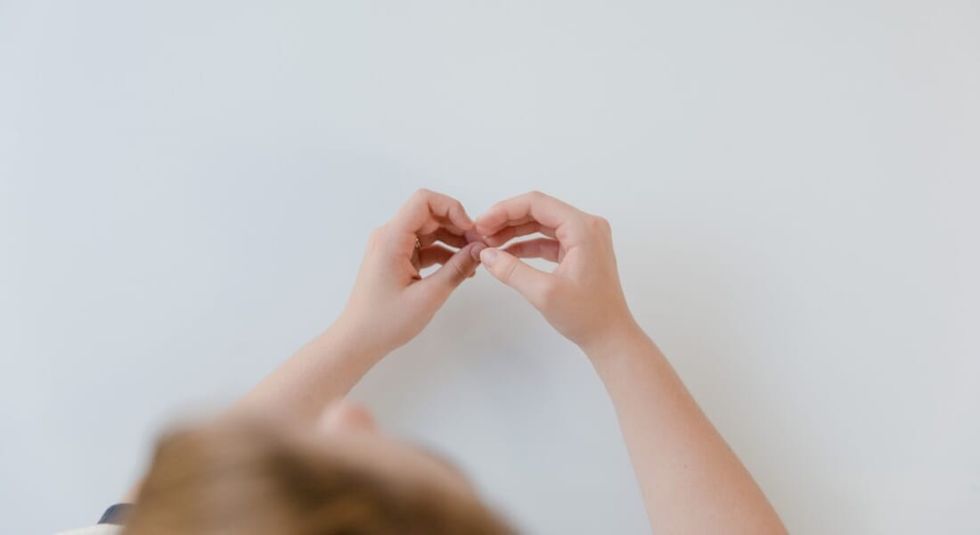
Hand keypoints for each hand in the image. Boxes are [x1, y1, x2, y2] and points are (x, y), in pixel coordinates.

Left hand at [336, 189, 485, 354]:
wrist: (358, 340)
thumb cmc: (385, 321)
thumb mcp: (428, 296)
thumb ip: (457, 269)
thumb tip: (480, 250)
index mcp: (391, 238)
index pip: (424, 201)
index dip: (452, 208)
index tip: (471, 231)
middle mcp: (389, 236)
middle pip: (429, 214)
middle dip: (457, 225)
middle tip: (479, 247)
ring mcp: (392, 247)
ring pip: (429, 230)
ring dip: (453, 240)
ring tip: (474, 259)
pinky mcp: (396, 258)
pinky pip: (424, 246)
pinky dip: (444, 252)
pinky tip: (461, 268)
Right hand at [475, 191, 636, 351]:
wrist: (611, 337)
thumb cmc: (587, 316)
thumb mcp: (544, 293)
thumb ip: (512, 270)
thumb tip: (486, 254)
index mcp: (583, 228)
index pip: (536, 203)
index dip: (504, 210)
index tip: (481, 224)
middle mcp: (587, 226)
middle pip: (538, 210)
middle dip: (507, 220)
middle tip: (481, 234)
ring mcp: (585, 238)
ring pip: (542, 224)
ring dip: (515, 232)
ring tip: (489, 244)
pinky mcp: (580, 252)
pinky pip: (548, 239)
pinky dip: (527, 245)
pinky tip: (506, 254)